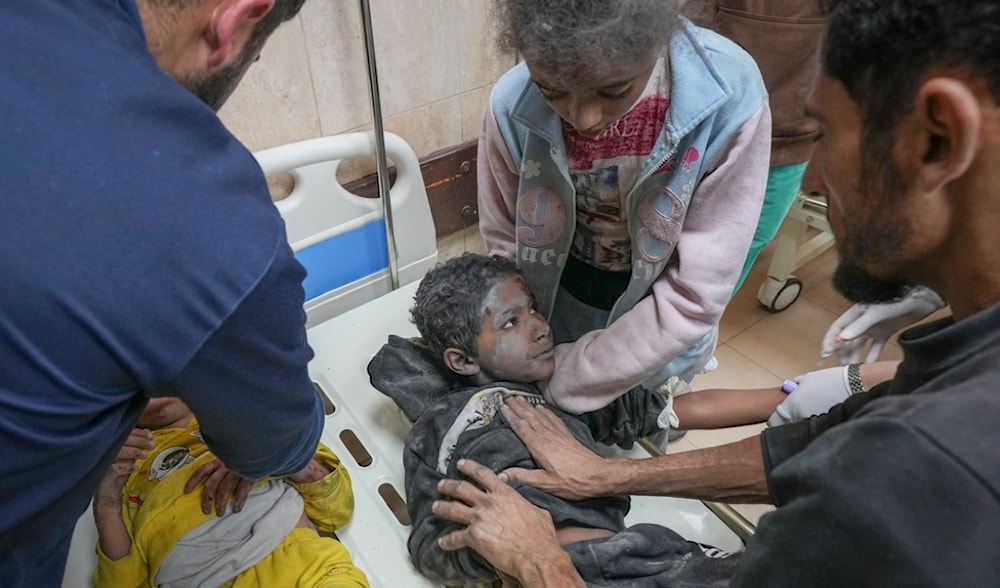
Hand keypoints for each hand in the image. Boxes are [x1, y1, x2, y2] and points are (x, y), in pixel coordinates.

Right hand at [94, 428, 154, 507]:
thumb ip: (136, 445)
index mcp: (110, 445)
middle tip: (151, 444)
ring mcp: (102, 463)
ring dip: (133, 452)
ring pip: (117, 452)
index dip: (138, 433)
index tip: (150, 435)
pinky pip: (113, 469)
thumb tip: (148, 432)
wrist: (108, 494)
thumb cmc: (117, 474)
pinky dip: (125, 467)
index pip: (124, 433)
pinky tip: (135, 468)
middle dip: (139, 441)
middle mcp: (104, 452)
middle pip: (121, 440)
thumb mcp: (129, 457)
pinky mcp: (102, 476)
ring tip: (145, 455)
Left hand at [184, 459, 254, 515]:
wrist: (263, 445)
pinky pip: (242, 490)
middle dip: (207, 499)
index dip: (193, 481)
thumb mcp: (231, 454)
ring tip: (220, 513)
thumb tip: (212, 474)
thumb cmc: (246, 452)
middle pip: (212, 484)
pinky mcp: (249, 475)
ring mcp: (237, 470)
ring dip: (220, 503)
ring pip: (224, 489)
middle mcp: (226, 465)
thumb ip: (223, 462)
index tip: (186, 492)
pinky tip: (236, 508)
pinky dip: (239, 501)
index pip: (202, 470)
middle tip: (206, 511)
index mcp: (220, 460)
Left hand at [434, 459, 577, 585]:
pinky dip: (446, 541)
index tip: (461, 464)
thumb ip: (529, 505)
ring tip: (435, 507)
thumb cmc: (541, 536)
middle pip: (462, 489)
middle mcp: (489, 502)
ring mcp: (479, 518)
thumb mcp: (539, 512)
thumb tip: (531, 508)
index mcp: (504, 493)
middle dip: (449, 486)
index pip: (482, 474)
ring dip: (441, 508)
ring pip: (453, 509)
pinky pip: (455, 537)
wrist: (536, 555)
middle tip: (441, 485)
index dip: (469, 467)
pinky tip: (442, 542)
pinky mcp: (474, 537)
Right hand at [499, 396, 605, 500]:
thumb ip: (522, 477)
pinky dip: (545, 411)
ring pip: (539, 415)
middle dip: (517, 406)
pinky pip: (553, 418)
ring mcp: (558, 433)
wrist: (597, 475)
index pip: (521, 427)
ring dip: (528, 406)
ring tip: (519, 398)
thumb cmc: (570, 482)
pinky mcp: (566, 435)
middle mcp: (547, 435)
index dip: (511, 416)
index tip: (502, 406)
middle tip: (507, 396)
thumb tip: (500, 475)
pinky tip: (541, 407)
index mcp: (539, 445)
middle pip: (529, 417)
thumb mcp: (545, 483)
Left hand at [767, 366, 850, 425]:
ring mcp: (813, 426)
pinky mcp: (826, 430)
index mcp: (793, 405)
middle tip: (798, 417)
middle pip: (787, 427)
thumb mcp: (808, 378)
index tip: (781, 418)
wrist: (856, 385)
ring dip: (804, 427)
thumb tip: (788, 389)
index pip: (775, 421)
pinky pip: (815, 433)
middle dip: (790, 423)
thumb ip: (794, 386)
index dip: (777, 419)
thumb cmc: (832, 380)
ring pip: (802, 431)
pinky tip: (822, 423)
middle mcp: (801, 417)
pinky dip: (816, 430)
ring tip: (813, 418)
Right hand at [821, 286, 944, 363]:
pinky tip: (869, 366)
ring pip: (859, 345)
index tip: (826, 354)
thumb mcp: (877, 313)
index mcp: (855, 314)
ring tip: (854, 371)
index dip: (830, 341)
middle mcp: (861, 322)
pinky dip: (871, 356)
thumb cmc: (897, 300)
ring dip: (856, 357)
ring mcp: (873, 328)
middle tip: (843, 369)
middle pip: (847, 340)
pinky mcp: (885, 333)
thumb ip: (860, 326)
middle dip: (843, 354)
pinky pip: (875, 347)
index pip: (837, 329)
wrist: (922, 298)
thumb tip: (841, 339)